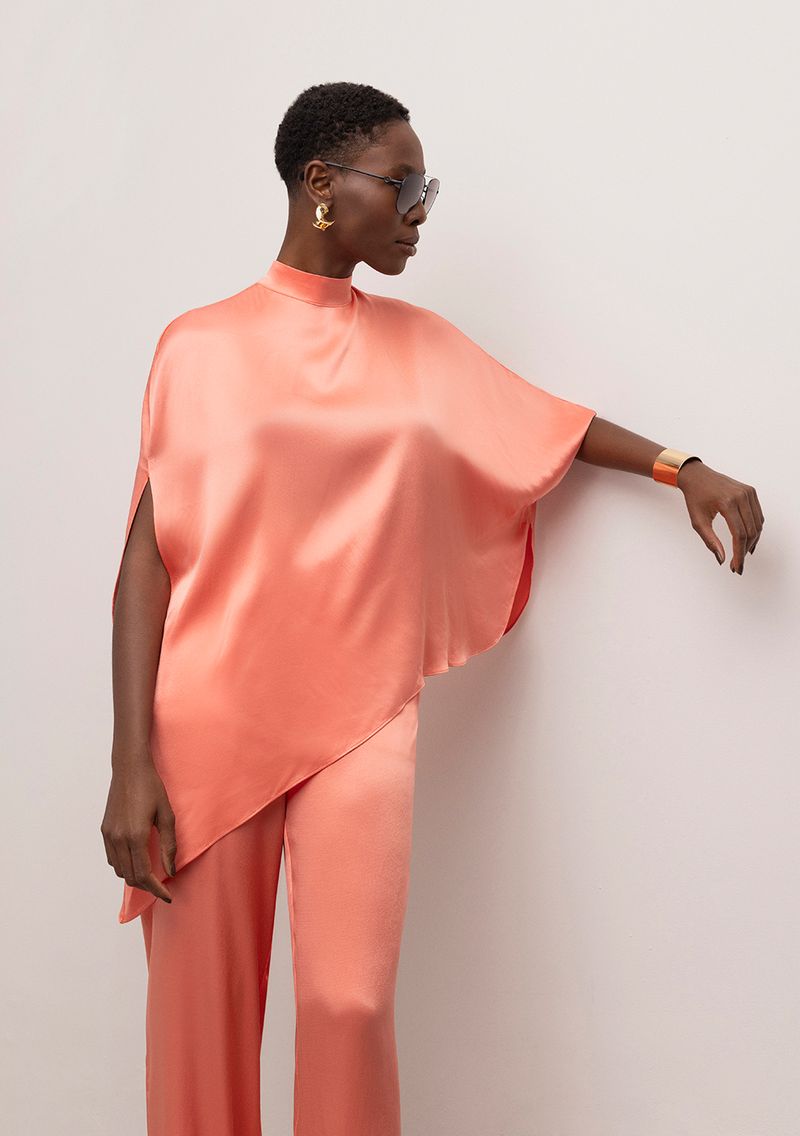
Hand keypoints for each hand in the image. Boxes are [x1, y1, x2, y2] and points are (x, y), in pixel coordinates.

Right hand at [101, 760, 176, 902]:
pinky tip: (136, 859)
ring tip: (151, 874)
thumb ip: (169, 845)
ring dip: (134, 877)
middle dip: (147, 886)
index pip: (144, 875)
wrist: (129, 768)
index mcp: (136, 836)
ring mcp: (109, 835)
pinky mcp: (105, 830)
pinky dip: (124, 865)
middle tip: (162, 886)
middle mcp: (119, 839)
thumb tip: (170, 871)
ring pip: (119, 870)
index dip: (156, 890)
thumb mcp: (167, 815)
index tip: (168, 896)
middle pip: (130, 877)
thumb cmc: (152, 788)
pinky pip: (112, 858)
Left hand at [676, 459, 763, 573]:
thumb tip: (721, 559)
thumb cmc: (695, 498)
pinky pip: (758, 516)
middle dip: (744, 551)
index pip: (739, 534)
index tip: (736, 567)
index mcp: (726, 502)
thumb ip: (710, 541)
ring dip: (752, 543)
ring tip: (741, 555)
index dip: (739, 554)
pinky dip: (755, 530)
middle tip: (736, 565)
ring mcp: (748, 492)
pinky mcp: (751, 492)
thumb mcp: (697, 521)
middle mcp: (741, 496)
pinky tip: (748, 541)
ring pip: (757, 525)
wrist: (697, 476)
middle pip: (750, 531)